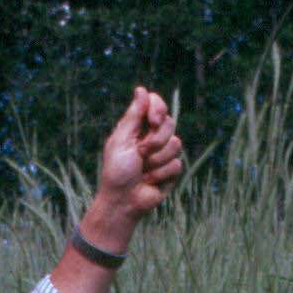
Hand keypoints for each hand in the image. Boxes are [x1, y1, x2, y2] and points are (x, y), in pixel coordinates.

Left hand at [97, 85, 182, 223]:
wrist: (122, 202)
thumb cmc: (116, 172)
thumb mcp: (121, 141)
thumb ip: (133, 116)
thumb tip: (141, 89)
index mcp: (138, 128)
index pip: (157, 104)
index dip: (158, 108)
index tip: (152, 120)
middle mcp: (153, 138)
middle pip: (169, 123)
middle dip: (155, 140)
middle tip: (140, 154)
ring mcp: (164, 154)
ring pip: (175, 144)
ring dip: (156, 160)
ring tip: (143, 171)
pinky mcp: (171, 171)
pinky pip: (177, 164)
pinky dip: (160, 175)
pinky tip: (150, 182)